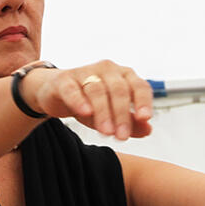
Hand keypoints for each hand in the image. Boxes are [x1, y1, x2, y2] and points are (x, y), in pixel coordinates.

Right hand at [22, 60, 152, 139]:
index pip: (139, 86)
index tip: (144, 118)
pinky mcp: (64, 79)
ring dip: (103, 112)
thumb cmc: (89, 102)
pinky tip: (85, 112)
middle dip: (122, 114)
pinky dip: (79, 100)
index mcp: (124, 75)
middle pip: (118, 89)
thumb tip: (148, 130)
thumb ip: (130, 123)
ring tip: (106, 132)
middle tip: (122, 136)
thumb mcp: (111, 115)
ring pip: (97, 90)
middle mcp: (107, 69)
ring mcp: (85, 72)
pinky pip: (72, 89)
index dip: (143, 101)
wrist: (56, 93)